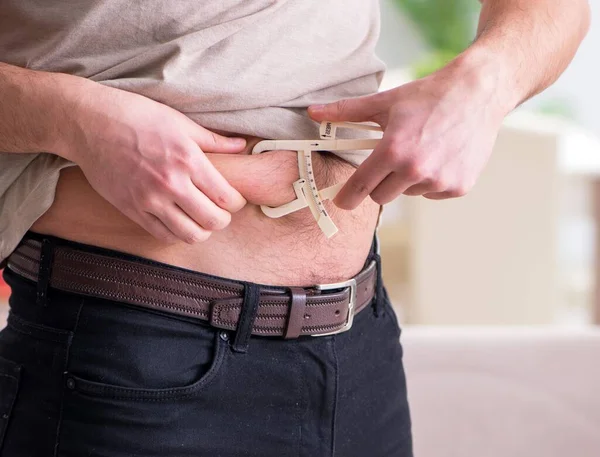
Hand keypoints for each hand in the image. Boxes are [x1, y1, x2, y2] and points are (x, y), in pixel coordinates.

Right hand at [56, 83, 247, 243]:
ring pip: (190, 235)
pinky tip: (179, 221)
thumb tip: (242, 145)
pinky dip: (177, 233)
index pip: (227, 198)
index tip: (234, 198)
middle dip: (224, 219)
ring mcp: (150, 200)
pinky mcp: (132, 209)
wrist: (89, 124)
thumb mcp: (179, 122)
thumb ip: (214, 140)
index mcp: (188, 160)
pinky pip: (163, 235)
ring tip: (200, 219)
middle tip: (221, 211)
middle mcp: (171, 183)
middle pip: (213, 221)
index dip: (237, 202)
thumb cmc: (136, 116)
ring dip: (202, 231)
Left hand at [308, 57, 507, 208]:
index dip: (347, 197)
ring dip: (407, 180)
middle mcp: (416, 170)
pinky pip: (431, 194)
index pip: (359, 186)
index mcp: (393, 151)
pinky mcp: (458, 187)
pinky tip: (440, 157)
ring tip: (422, 151)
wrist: (477, 92)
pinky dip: (431, 181)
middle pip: (380, 196)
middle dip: (379, 181)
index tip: (342, 202)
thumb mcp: (384, 101)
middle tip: (391, 159)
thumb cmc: (428, 96)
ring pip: (407, 194)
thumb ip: (345, 111)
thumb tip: (313, 112)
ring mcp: (439, 181)